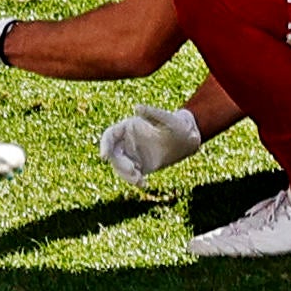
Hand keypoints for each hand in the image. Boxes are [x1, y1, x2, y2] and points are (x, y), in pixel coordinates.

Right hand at [101, 100, 217, 184]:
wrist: (186, 139)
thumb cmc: (177, 125)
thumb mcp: (167, 118)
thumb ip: (152, 112)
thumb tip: (136, 107)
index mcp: (129, 126)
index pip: (109, 135)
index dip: (104, 145)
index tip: (104, 157)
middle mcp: (127, 140)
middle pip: (113, 154)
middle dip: (119, 164)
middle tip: (134, 171)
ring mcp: (133, 154)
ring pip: (120, 166)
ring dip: (126, 175)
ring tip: (140, 180)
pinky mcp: (140, 165)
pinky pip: (131, 175)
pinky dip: (134, 181)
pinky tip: (143, 184)